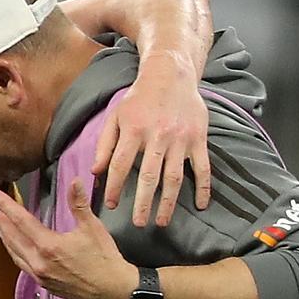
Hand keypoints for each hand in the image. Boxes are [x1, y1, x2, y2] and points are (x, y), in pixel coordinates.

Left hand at [0, 180, 137, 298]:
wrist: (114, 291)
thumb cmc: (105, 260)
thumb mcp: (92, 227)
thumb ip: (79, 203)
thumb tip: (75, 182)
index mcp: (49, 246)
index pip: (20, 220)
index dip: (5, 204)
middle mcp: (39, 262)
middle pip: (12, 237)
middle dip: (2, 219)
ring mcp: (40, 275)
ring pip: (14, 253)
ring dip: (6, 236)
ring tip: (1, 223)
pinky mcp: (44, 284)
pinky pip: (22, 265)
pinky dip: (15, 252)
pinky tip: (16, 247)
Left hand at [91, 51, 209, 226]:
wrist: (171, 75)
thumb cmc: (139, 99)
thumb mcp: (116, 116)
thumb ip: (105, 144)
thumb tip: (95, 171)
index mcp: (134, 130)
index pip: (120, 165)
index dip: (113, 186)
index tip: (109, 205)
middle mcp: (158, 136)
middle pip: (149, 176)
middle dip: (143, 202)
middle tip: (138, 223)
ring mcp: (181, 139)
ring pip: (175, 176)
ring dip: (169, 201)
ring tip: (162, 221)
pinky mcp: (199, 138)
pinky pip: (203, 167)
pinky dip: (204, 187)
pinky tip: (201, 205)